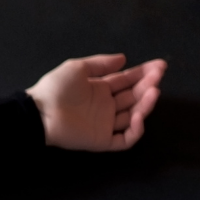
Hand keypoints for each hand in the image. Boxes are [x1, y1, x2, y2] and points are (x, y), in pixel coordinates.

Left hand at [25, 53, 166, 150]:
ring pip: (134, 116)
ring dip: (146, 104)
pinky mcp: (102, 140)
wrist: (39, 112)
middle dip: (148, 85)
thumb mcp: (78, 68)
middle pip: (134, 96)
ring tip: (153, 91)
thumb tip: (124, 59)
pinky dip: (135, 130)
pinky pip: (125, 139)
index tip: (160, 66)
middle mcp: (106, 106)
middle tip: (159, 76)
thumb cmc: (56, 88)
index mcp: (100, 89)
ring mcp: (105, 124)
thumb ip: (100, 64)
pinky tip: (138, 116)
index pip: (127, 81)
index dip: (144, 73)